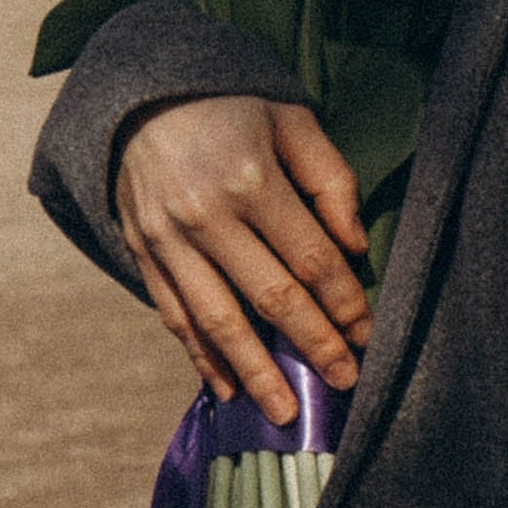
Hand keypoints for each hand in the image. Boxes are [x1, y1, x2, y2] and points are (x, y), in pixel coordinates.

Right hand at [112, 95, 368, 426]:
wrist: (139, 95)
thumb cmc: (228, 104)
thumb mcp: (290, 117)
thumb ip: (329, 177)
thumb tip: (356, 246)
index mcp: (251, 179)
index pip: (311, 258)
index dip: (344, 303)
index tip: (369, 337)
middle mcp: (207, 216)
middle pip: (271, 297)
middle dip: (314, 345)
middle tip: (345, 384)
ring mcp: (169, 240)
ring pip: (218, 320)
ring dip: (256, 371)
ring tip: (284, 412)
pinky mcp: (143, 254)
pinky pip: (175, 316)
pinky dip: (202, 358)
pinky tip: (227, 389)